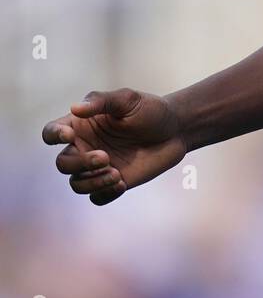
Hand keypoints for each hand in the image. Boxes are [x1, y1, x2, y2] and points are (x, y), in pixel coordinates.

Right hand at [41, 89, 186, 204]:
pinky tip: (121, 183)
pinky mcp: (113, 183)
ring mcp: (98, 168)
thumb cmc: (150, 110)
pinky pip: (96, 197)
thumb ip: (101, 102)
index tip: (69, 136)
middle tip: (105, 157)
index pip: (51, 133)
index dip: (54, 136)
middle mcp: (84, 148)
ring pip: (77, 184)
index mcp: (81, 126)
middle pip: (63, 164)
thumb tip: (75, 109)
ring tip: (116, 174)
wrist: (176, 130)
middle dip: (80, 163)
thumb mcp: (127, 99)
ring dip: (92, 182)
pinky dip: (103, 193)